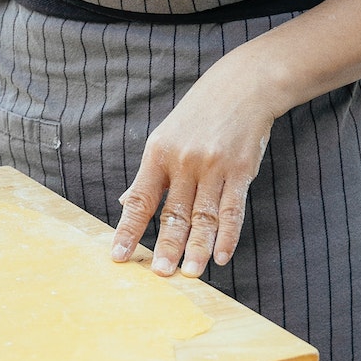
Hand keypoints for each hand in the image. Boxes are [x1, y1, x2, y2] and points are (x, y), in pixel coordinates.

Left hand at [109, 55, 277, 277]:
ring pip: (204, 216)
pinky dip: (228, 235)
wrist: (242, 87)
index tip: (118, 255)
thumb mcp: (165, 137)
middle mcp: (184, 161)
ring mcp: (214, 166)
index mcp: (158, 153)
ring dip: (197, 248)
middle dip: (166, 245)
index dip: (128, 229)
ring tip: (189, 273)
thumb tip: (124, 203)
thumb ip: (150, 175)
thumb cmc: (198, 115)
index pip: (140, 199)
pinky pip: (233, 209)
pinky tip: (222, 256)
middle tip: (160, 273)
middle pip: (174, 212)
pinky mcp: (241, 170)